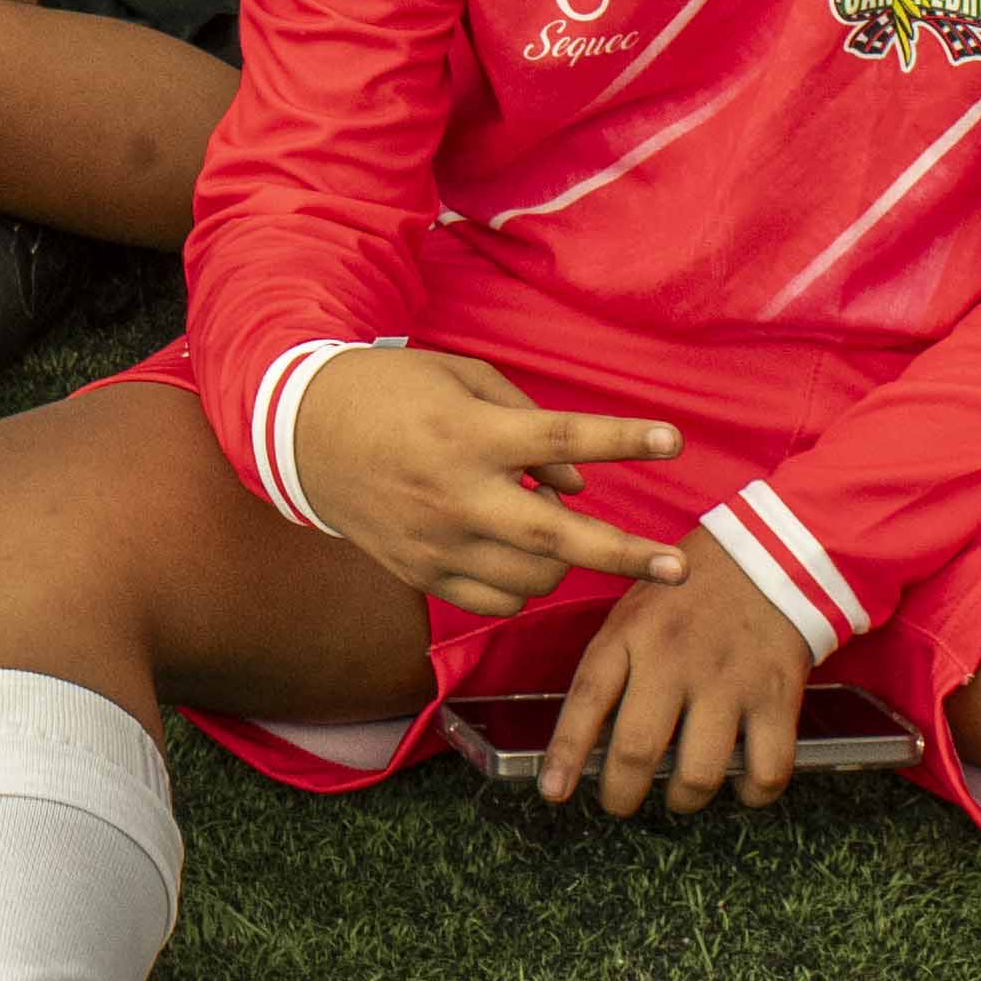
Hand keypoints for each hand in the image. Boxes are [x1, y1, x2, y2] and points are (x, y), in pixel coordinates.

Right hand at [285, 343, 689, 614]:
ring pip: (531, 579)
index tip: (675, 440)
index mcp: (468, 434)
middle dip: (625, 556)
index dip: (621, 439)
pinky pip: (494, 601)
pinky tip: (517, 557)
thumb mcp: (462, 379)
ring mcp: (436, 543)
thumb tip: (582, 487)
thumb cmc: (392, 392)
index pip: (560, 438)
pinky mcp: (420, 574)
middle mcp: (455, 495)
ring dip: (564, 563)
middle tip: (677, 569)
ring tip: (557, 532)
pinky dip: (521, 586)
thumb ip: (529, 426)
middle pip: (557, 538)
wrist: (303, 434)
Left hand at [522, 539, 817, 814]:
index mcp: (631, 634)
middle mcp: (674, 659)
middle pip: (636, 750)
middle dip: (620, 794)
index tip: (553, 792)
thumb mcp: (634, 612)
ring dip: (683, 799)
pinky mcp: (776, 697)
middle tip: (620, 801)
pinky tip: (741, 783)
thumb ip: (612, 668)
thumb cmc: (689, 593)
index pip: (587, 699)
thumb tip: (588, 743)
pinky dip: (752, 792)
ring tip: (680, 792)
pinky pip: (765, 770)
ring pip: (697, 775)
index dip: (565, 753)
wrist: (768, 554)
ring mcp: (727, 681)